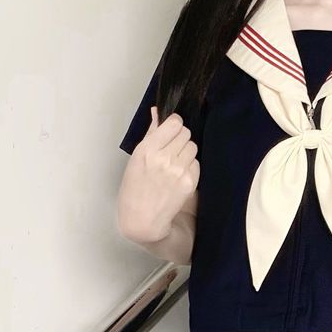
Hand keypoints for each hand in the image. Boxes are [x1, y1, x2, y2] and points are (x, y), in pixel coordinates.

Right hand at [117, 107, 198, 242]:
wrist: (143, 219)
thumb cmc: (135, 188)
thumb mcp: (136, 158)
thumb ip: (151, 133)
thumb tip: (158, 111)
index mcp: (147, 149)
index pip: (174, 123)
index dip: (174, 125)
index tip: (170, 131)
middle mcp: (164, 158)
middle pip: (186, 133)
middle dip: (180, 139)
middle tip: (171, 150)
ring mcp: (178, 171)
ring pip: (193, 147)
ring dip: (186, 152)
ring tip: (174, 163)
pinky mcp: (189, 183)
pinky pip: (196, 163)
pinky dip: (190, 166)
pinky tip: (178, 175)